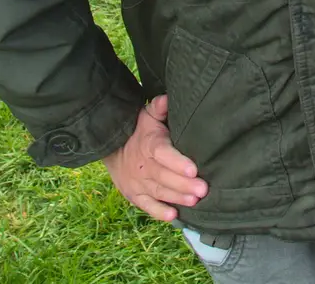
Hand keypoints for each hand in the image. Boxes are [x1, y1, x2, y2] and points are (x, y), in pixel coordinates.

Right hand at [101, 95, 207, 221]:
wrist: (112, 149)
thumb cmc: (139, 131)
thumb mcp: (147, 115)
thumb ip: (159, 107)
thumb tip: (167, 98)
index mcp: (149, 145)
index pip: (163, 153)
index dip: (177, 162)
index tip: (193, 169)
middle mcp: (142, 166)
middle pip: (163, 176)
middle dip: (183, 184)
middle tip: (203, 189)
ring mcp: (138, 182)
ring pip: (158, 192)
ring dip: (176, 198)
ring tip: (194, 201)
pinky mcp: (135, 195)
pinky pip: (146, 205)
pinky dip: (158, 212)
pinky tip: (173, 216)